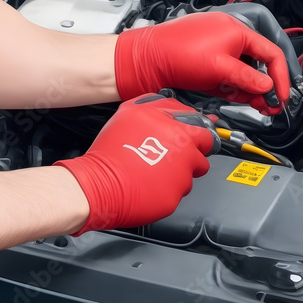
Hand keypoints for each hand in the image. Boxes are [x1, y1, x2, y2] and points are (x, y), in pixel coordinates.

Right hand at [55, 94, 215, 232]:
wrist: (98, 185)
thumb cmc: (111, 151)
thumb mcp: (130, 113)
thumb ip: (158, 106)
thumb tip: (175, 107)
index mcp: (177, 128)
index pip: (202, 129)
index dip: (196, 135)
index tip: (193, 140)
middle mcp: (183, 150)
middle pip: (204, 152)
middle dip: (194, 154)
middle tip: (177, 157)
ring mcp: (181, 175)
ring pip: (191, 174)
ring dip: (180, 173)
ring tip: (157, 171)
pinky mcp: (175, 196)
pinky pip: (178, 192)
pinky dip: (168, 190)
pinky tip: (151, 185)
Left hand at [115, 12, 290, 113]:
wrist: (145, 60)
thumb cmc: (177, 53)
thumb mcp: (219, 68)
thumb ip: (247, 79)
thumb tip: (267, 87)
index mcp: (237, 31)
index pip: (270, 52)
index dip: (280, 76)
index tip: (281, 96)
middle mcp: (230, 37)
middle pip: (258, 63)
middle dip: (266, 86)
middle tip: (270, 105)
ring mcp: (218, 50)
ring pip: (244, 71)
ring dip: (252, 89)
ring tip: (258, 106)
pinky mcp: (208, 62)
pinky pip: (230, 74)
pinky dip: (237, 87)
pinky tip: (241, 98)